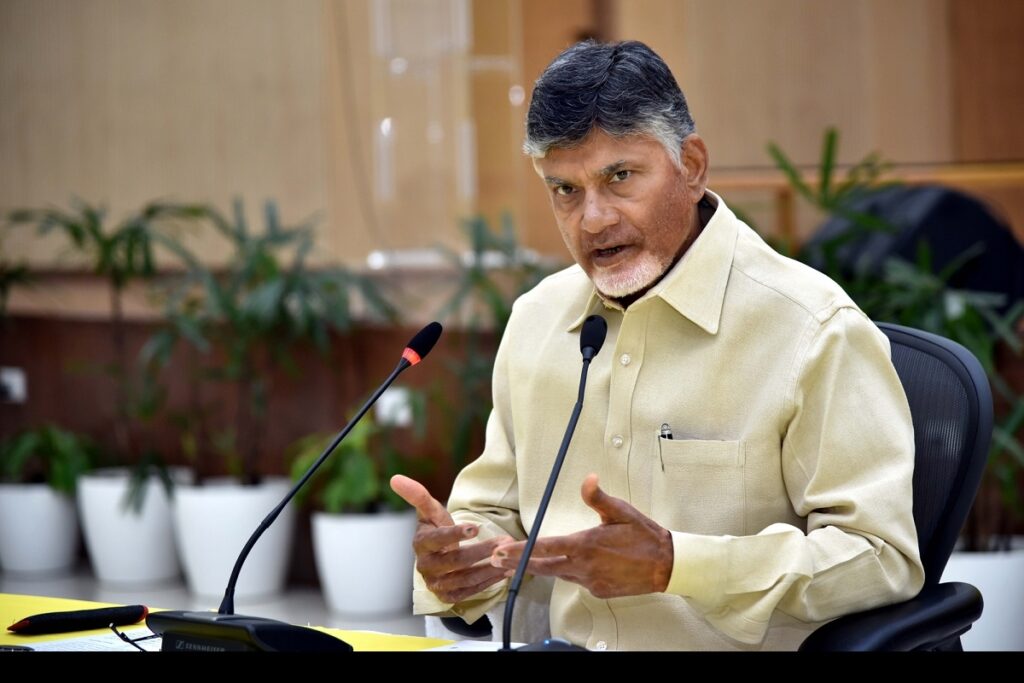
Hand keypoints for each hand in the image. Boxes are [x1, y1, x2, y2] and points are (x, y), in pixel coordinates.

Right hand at [390, 475, 512, 603]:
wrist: (437, 556)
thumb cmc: (436, 529)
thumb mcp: (430, 511)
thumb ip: (418, 495)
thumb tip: (395, 479)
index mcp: (421, 543)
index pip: (437, 539)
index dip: (455, 534)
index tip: (475, 527)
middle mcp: (426, 566)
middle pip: (455, 561)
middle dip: (482, 551)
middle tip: (504, 541)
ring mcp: (436, 583)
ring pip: (465, 579)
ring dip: (489, 568)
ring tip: (508, 557)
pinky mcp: (447, 596)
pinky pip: (469, 592)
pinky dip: (488, 582)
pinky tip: (504, 572)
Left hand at [490, 474, 672, 598]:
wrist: (666, 565)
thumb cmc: (644, 536)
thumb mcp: (621, 511)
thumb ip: (598, 497)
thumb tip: (588, 479)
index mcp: (586, 545)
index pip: (545, 547)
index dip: (521, 550)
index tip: (503, 551)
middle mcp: (584, 566)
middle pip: (543, 566)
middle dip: (518, 563)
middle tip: (498, 560)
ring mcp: (591, 581)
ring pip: (559, 573)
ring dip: (542, 567)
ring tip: (522, 563)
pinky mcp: (599, 590)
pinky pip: (577, 580)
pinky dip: (569, 572)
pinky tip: (568, 565)